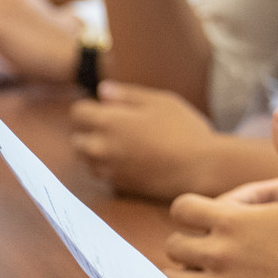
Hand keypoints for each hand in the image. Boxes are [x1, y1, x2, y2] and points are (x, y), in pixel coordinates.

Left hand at [69, 82, 220, 199]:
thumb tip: (102, 91)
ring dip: (97, 150)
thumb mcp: (161, 102)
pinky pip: (103, 174)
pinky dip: (109, 166)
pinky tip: (132, 159)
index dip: (91, 107)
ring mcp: (109, 170)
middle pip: (76, 139)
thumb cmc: (184, 130)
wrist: (201, 168)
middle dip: (89, 130)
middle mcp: (101, 148)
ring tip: (124, 143)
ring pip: (87, 159)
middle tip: (116, 125)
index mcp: (109, 123)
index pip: (78, 112)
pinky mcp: (120, 186)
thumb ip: (128, 95)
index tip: (108, 107)